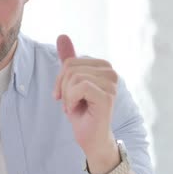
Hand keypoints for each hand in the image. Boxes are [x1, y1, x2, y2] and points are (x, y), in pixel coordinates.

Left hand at [53, 34, 119, 172]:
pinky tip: (77, 109)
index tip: (65, 95)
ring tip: (75, 107)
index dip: (61, 79)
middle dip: (63, 87)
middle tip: (69, 103)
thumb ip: (68, 60)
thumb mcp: (70, 82)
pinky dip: (71, 100)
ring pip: (74, 77)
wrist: (90, 138)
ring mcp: (111, 84)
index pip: (70, 62)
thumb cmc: (82, 111)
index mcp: (103, 66)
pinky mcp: (107, 96)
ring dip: (67, 96)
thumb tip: (62, 35)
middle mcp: (111, 72)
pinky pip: (80, 86)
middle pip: (70, 67)